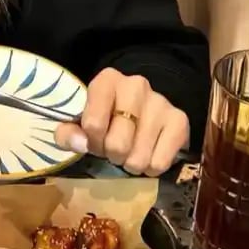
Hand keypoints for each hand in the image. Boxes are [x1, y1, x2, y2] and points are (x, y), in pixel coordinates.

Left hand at [54, 68, 189, 175]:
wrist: (139, 109)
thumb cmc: (104, 116)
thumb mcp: (78, 121)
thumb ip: (68, 133)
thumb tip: (79, 144)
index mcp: (107, 80)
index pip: (94, 124)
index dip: (91, 142)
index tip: (93, 141)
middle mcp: (135, 85)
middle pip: (118, 144)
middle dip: (112, 154)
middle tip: (112, 149)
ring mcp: (160, 102)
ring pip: (139, 157)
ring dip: (130, 163)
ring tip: (129, 151)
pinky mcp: (179, 120)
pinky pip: (160, 163)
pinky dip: (151, 168)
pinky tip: (148, 153)